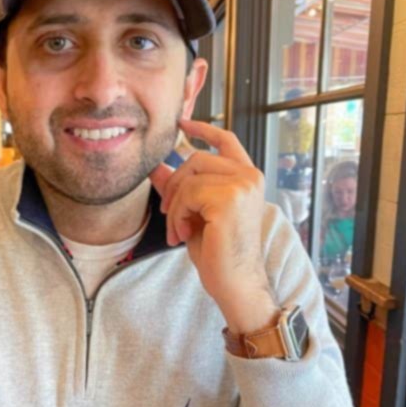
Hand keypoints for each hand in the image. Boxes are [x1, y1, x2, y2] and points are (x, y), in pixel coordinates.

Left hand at [150, 118, 277, 333]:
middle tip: (168, 216)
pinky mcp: (230, 198)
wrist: (235, 283)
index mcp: (246, 177)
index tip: (182, 123)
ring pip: (189, 177)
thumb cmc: (219, 253)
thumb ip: (179, 188)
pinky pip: (188, 193)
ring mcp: (242, 185)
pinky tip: (182, 235)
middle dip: (174, 186)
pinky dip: (177, 215)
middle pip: (195, 158)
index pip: (226, 140)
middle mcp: (250, 176)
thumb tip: (155, 167)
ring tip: (177, 231)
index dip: (203, 129)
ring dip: (175, 206)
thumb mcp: (194, 214)